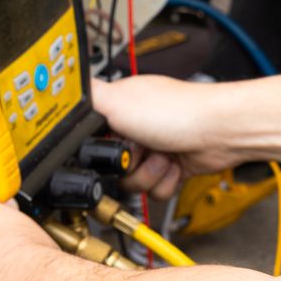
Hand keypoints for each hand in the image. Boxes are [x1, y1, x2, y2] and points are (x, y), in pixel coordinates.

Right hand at [94, 75, 246, 197]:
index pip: (91, 138)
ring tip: (162, 157)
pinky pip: (155, 189)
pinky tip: (174, 166)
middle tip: (140, 151)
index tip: (109, 149)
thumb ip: (85, 98)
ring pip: (133, 182)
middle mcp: (136, 127)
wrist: (220, 132)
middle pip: (111, 167)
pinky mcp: (171, 167)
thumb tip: (60, 91)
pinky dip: (165, 182)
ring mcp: (155, 148)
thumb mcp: (117, 100)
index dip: (97, 149)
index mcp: (119, 107)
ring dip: (149, 175)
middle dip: (128, 166)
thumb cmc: (178, 110)